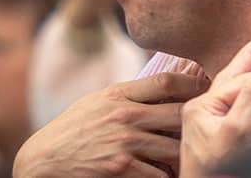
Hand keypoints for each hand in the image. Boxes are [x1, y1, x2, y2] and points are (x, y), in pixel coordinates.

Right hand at [13, 72, 208, 177]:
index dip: (194, 82)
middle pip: (179, 113)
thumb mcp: (98, 101)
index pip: (167, 81)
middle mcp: (125, 115)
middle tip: (207, 124)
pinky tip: (166, 174)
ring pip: (174, 147)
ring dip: (184, 153)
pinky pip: (159, 174)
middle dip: (196, 120)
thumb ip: (128, 95)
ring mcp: (124, 143)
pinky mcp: (121, 170)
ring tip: (191, 154)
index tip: (206, 86)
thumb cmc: (73, 129)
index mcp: (120, 93)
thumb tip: (163, 89)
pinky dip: (166, 176)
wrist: (43, 161)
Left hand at [179, 33, 250, 177]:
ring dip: (249, 73)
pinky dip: (247, 94)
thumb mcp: (238, 132)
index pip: (242, 81)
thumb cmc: (220, 172)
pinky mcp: (218, 140)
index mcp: (201, 106)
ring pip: (232, 90)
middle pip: (232, 76)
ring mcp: (209, 126)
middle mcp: (202, 112)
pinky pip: (234, 107)